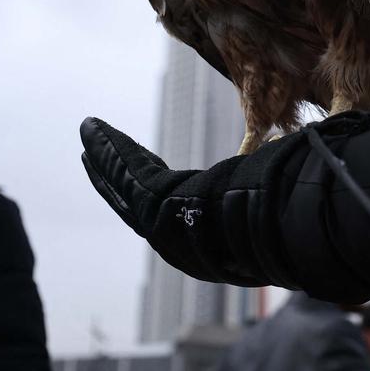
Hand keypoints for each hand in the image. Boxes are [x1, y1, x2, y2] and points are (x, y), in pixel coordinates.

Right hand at [79, 116, 272, 283]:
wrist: (267, 231)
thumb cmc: (276, 216)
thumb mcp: (266, 192)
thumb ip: (265, 171)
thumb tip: (282, 139)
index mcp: (196, 242)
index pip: (166, 207)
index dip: (148, 183)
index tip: (141, 164)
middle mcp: (171, 238)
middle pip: (132, 200)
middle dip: (111, 177)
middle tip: (91, 159)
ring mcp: (157, 222)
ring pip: (123, 182)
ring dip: (103, 156)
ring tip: (87, 134)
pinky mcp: (149, 199)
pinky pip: (124, 168)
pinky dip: (107, 148)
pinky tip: (93, 129)